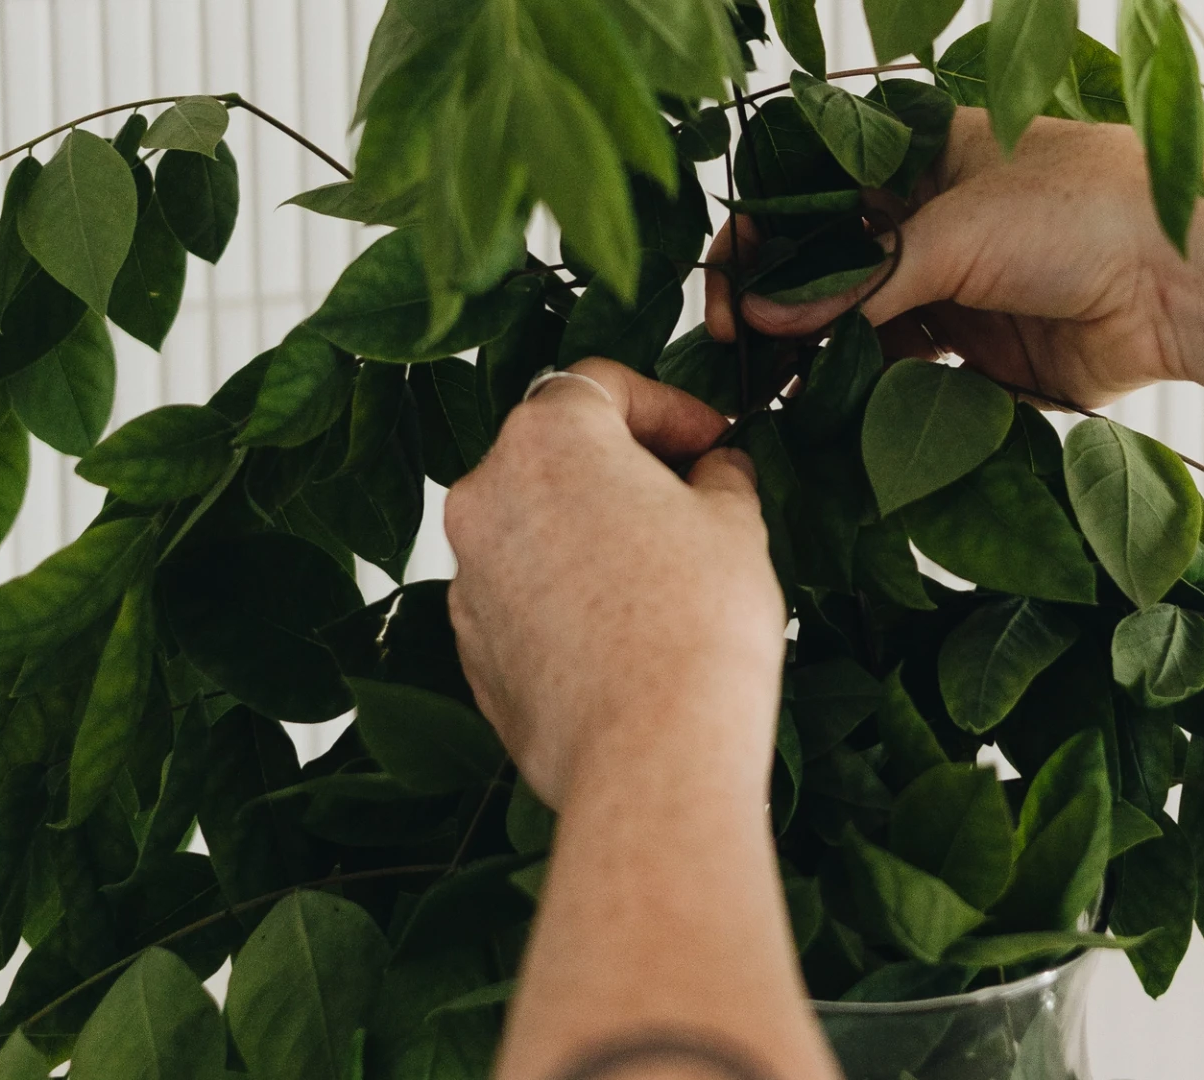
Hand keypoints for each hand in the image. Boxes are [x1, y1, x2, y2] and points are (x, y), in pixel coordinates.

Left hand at [444, 360, 785, 808]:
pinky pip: (522, 595)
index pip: (603, 383)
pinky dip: (567, 596)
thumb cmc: (697, 626)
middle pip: (557, 452)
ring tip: (666, 574)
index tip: (713, 442)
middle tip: (695, 499)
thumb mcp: (735, 525)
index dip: (670, 405)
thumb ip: (721, 478)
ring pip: (535, 526)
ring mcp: (468, 576)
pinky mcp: (471, 647)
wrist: (652, 753)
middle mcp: (485, 496)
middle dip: (626, 467)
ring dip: (592, 532)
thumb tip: (717, 471)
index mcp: (547, 440)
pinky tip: (628, 632)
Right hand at [704, 107, 1203, 408]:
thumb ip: (855, 282)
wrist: (1180, 281)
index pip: (811, 192)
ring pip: (856, 324)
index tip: (728, 292)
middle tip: (735, 352)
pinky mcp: (974, 352)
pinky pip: (900, 374)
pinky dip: (863, 394)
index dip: (760, 238)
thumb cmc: (1081, 212)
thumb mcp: (953, 233)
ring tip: (771, 395)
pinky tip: (828, 413)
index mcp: (918, 159)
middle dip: (776, 306)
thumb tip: (762, 318)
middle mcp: (927, 221)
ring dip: (814, 357)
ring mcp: (949, 287)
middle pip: (825, 264)